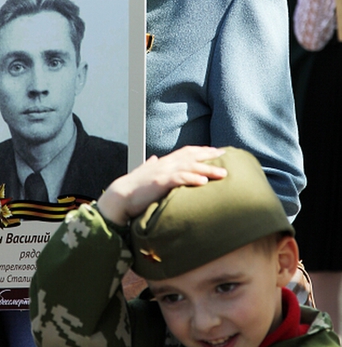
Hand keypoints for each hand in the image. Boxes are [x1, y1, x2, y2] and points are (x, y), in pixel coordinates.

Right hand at [97, 145, 226, 225]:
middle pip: (191, 156)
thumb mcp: (144, 173)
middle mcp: (165, 164)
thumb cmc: (133, 187)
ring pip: (189, 167)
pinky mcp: (160, 182)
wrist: (120, 196)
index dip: (202, 150)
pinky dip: (192, 178)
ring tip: (223, 173)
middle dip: (209, 156)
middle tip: (225, 155)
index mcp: (164, 162)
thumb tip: (153, 158)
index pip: (186, 152)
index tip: (216, 151)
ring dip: (207, 169)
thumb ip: (150, 165)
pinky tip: (204, 182)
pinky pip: (179, 178)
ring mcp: (163, 172)